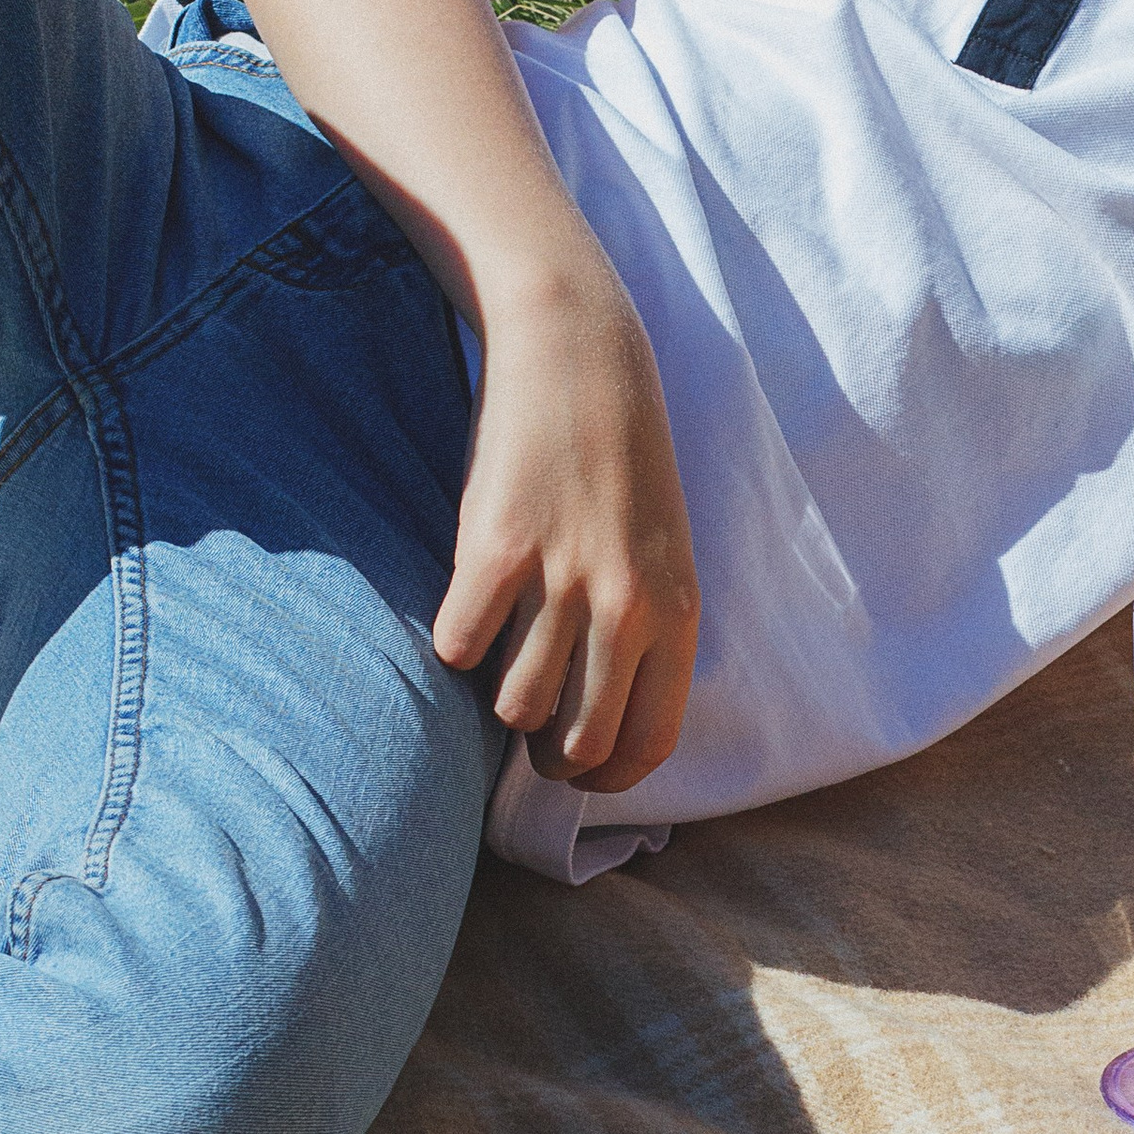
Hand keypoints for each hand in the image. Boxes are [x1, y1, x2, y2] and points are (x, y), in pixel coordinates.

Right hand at [431, 268, 700, 792]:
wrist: (578, 356)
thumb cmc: (620, 458)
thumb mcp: (661, 549)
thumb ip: (643, 628)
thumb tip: (599, 717)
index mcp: (678, 611)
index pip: (651, 743)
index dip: (609, 778)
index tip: (580, 773)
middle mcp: (626, 606)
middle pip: (577, 743)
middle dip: (547, 752)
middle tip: (529, 723)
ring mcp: (560, 581)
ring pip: (515, 705)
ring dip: (500, 693)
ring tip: (504, 650)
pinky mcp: (493, 551)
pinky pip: (460, 648)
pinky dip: (456, 643)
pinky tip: (469, 604)